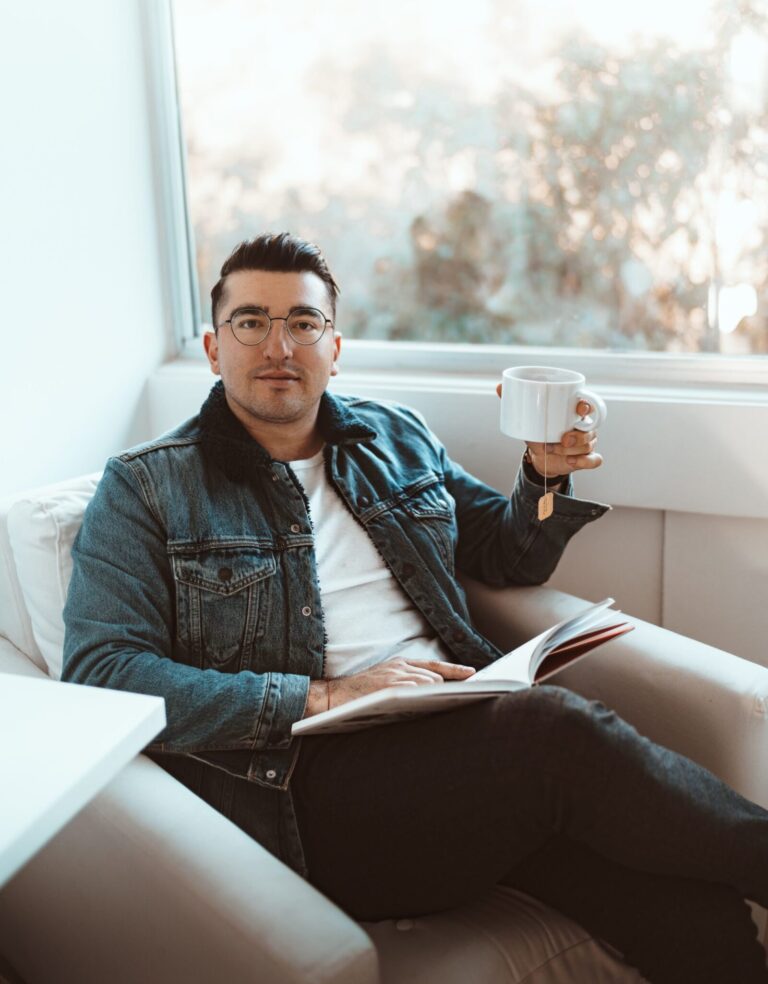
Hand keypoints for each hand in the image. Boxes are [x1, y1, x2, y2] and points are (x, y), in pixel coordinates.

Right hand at [304, 659, 475, 716]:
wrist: (332, 697)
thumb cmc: (358, 694)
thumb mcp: (384, 680)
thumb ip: (405, 681)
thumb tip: (431, 690)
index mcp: (399, 663)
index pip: (434, 665)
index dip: (455, 670)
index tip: (472, 675)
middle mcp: (399, 666)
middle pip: (435, 677)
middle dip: (443, 690)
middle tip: (452, 701)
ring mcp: (396, 676)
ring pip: (429, 684)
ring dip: (434, 697)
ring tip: (433, 707)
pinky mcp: (391, 686)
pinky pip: (418, 691)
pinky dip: (425, 698)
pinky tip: (424, 706)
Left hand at [495, 383, 603, 479]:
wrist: (540, 456)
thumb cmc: (538, 431)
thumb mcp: (528, 417)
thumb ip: (515, 401)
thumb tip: (499, 386)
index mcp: (573, 413)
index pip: (589, 405)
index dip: (587, 406)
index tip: (579, 409)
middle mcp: (584, 426)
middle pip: (590, 429)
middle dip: (577, 436)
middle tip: (562, 440)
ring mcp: (587, 443)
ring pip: (588, 445)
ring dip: (571, 451)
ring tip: (554, 451)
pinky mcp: (586, 458)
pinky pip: (595, 460)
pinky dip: (584, 462)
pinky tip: (571, 462)